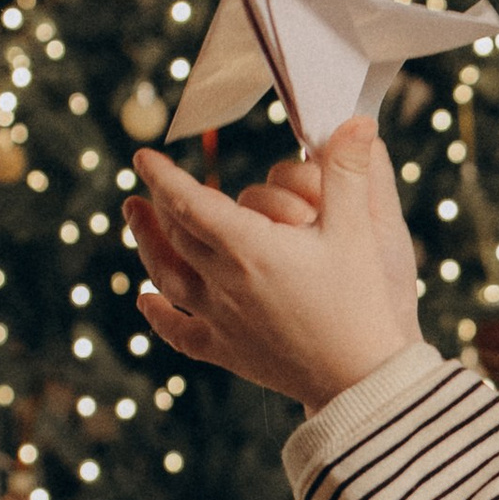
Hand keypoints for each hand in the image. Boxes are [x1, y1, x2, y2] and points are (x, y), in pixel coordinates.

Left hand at [125, 118, 420, 408]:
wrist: (362, 380)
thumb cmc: (362, 303)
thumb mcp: (359, 232)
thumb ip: (349, 173)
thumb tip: (356, 119)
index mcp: (250, 249)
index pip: (190, 204)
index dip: (165, 177)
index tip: (144, 157)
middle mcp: (225, 283)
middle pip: (176, 236)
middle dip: (157, 205)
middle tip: (145, 184)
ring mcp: (223, 321)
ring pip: (170, 277)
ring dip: (147, 245)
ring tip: (135, 219)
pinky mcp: (230, 354)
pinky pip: (182, 334)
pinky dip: (159, 316)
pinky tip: (145, 302)